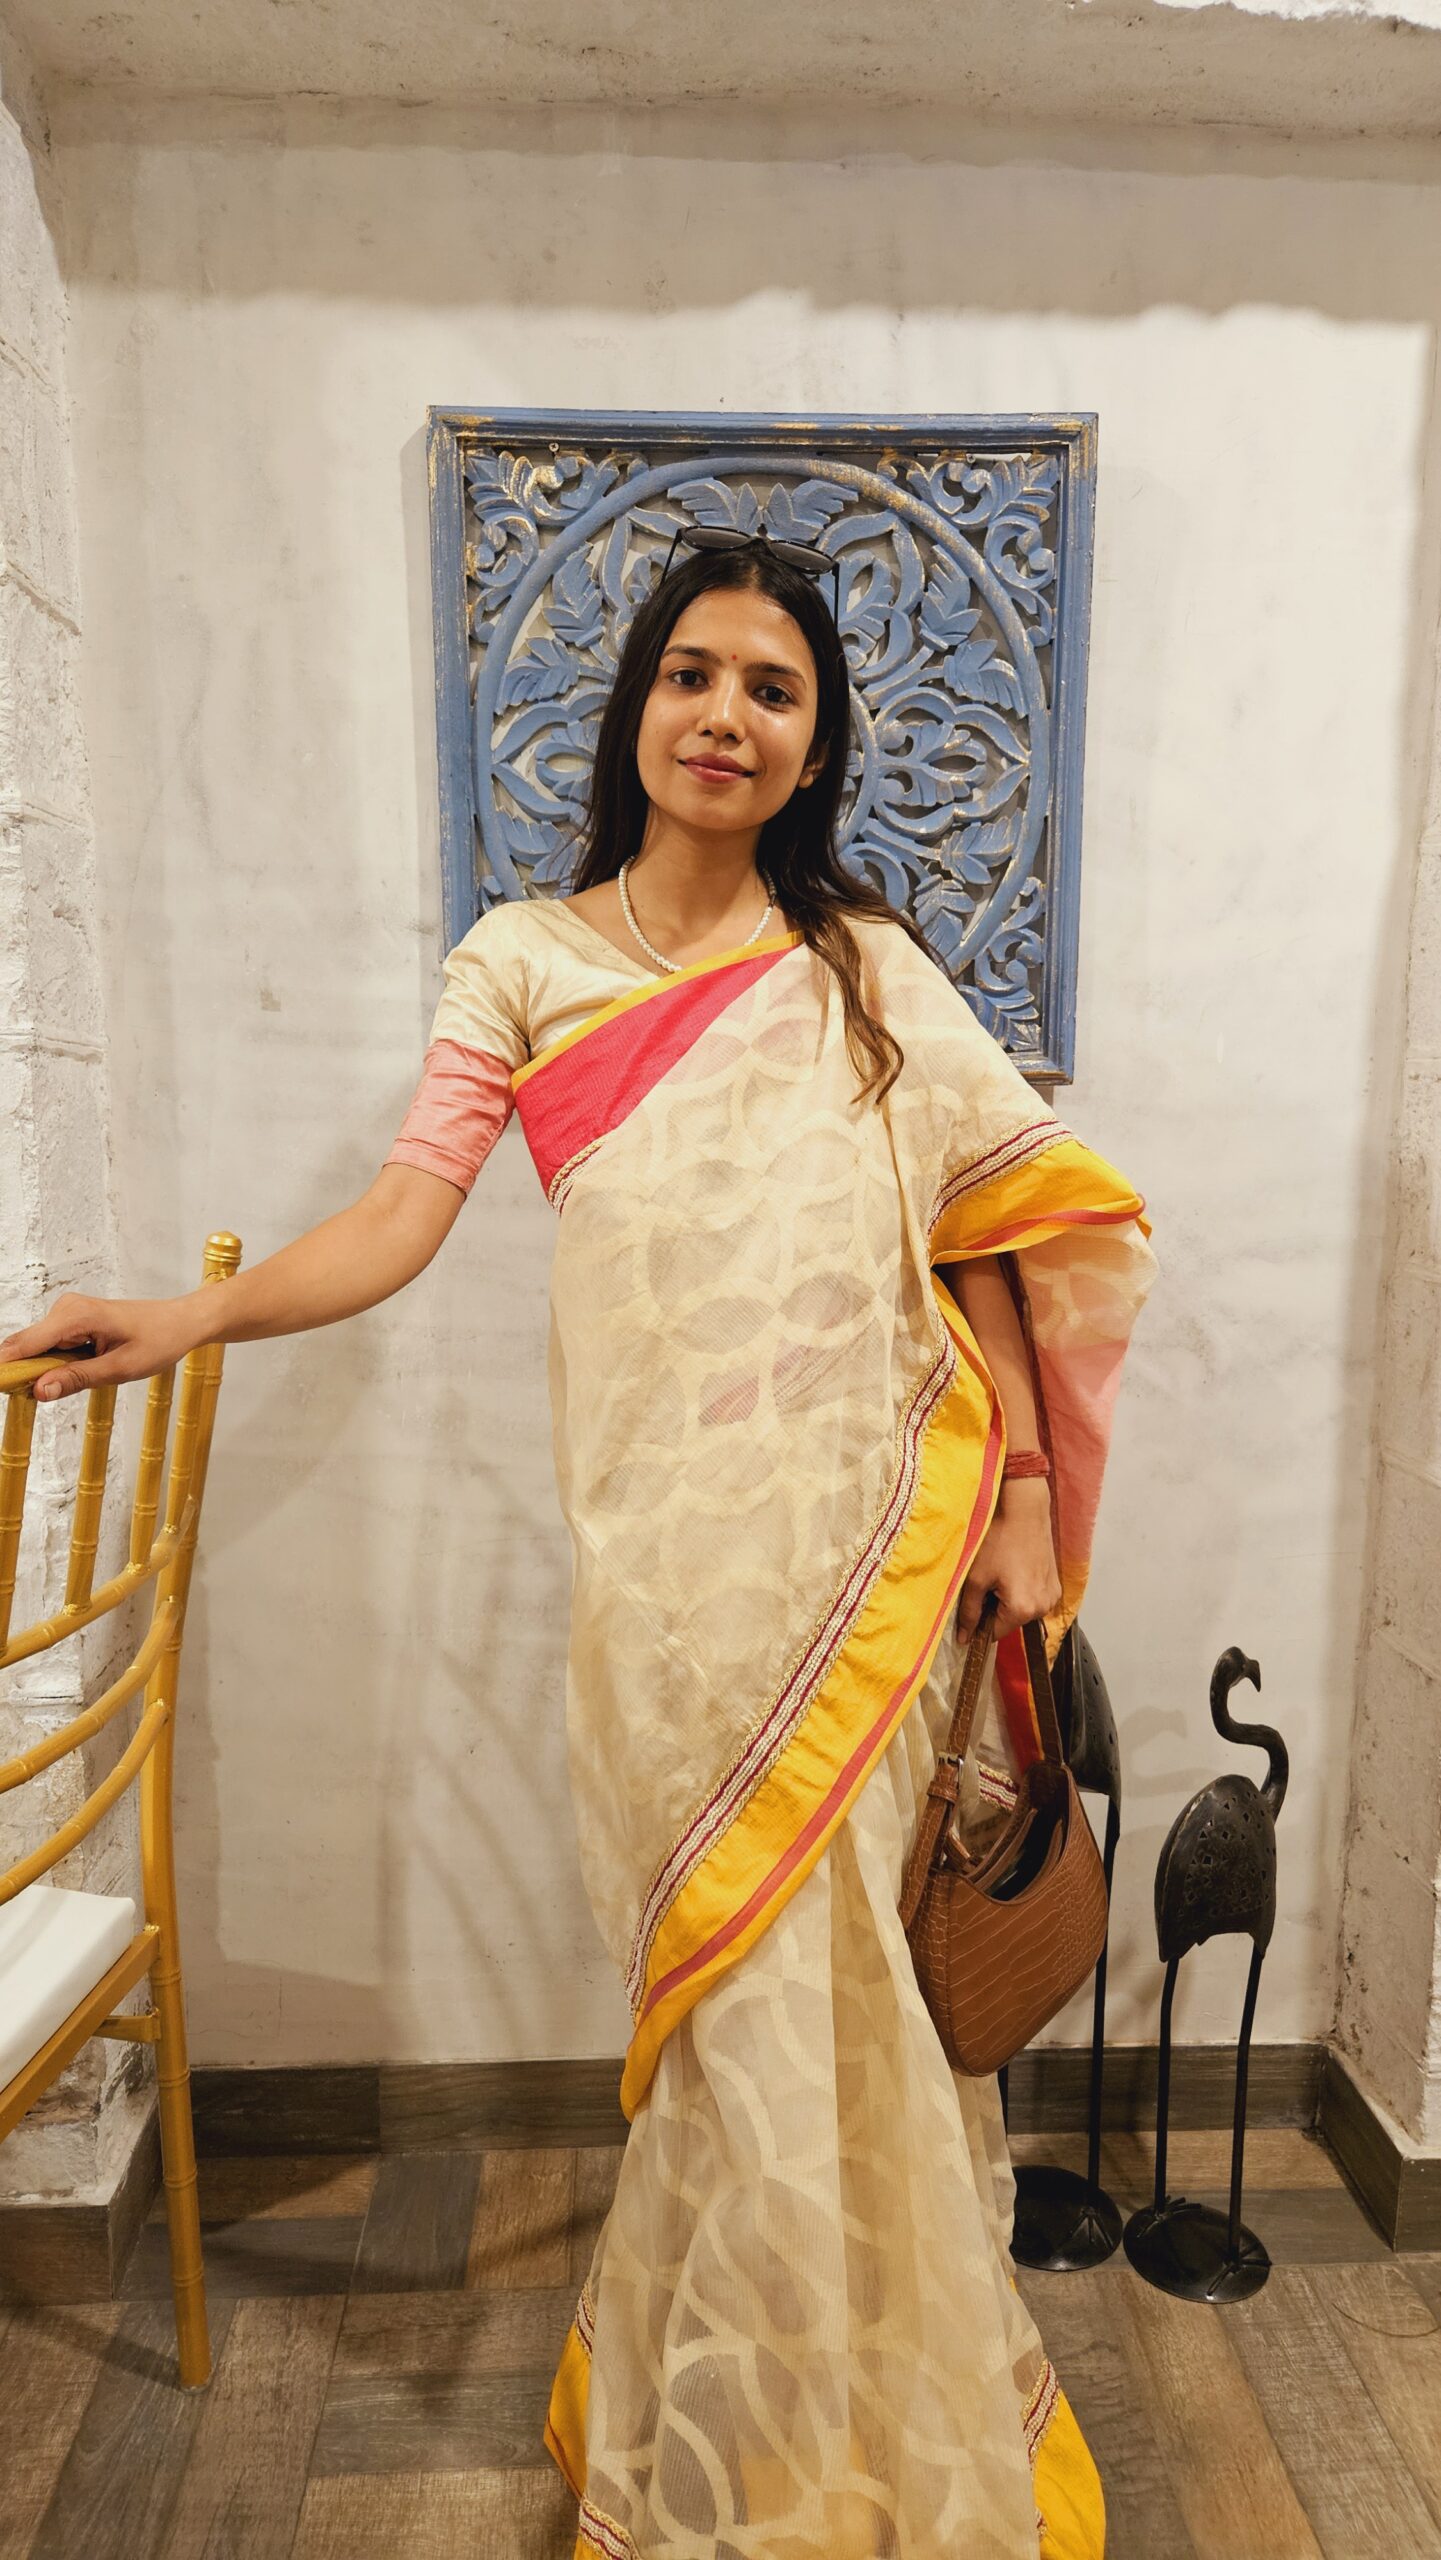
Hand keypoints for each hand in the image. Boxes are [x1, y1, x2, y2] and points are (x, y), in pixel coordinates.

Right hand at [0, 1291, 207, 1401]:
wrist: (180, 1321)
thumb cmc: (158, 1340)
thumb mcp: (119, 1369)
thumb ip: (76, 1379)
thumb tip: (39, 1391)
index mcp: (75, 1317)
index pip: (23, 1345)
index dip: (7, 1371)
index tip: (4, 1391)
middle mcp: (65, 1309)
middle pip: (24, 1349)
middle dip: (26, 1375)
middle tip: (46, 1398)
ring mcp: (67, 1313)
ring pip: (36, 1350)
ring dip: (46, 1372)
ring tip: (88, 1375)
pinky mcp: (71, 1321)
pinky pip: (50, 1347)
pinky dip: (57, 1365)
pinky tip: (85, 1368)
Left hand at [956, 1478, 1061, 1640]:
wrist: (1024, 1511)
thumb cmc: (999, 1540)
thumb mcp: (976, 1578)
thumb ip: (969, 1612)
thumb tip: (964, 1639)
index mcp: (1023, 1609)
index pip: (994, 1633)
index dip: (978, 1623)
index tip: (971, 1606)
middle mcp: (1043, 1608)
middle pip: (1010, 1622)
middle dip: (994, 1609)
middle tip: (985, 1582)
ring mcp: (1052, 1596)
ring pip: (1022, 1611)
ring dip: (1009, 1600)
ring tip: (1000, 1573)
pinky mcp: (1056, 1585)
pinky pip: (1034, 1598)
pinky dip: (1022, 1591)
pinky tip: (1014, 1569)